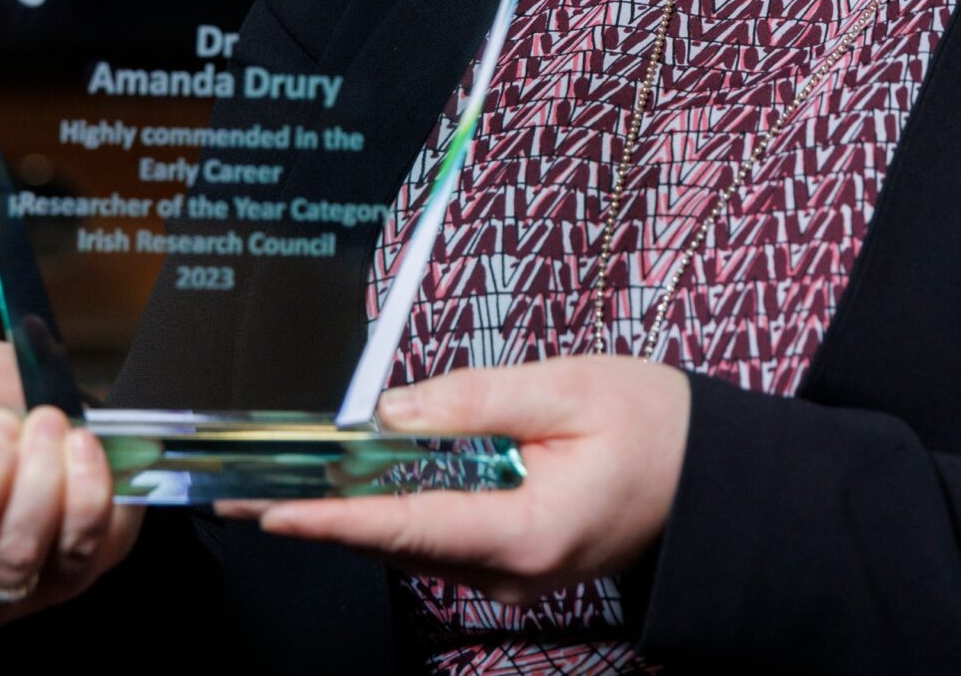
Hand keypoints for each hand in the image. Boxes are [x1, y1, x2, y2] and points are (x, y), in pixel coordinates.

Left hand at [234, 355, 690, 607]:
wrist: (721, 480)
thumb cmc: (661, 429)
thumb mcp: (570, 388)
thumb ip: (474, 400)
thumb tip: (392, 414)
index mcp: (525, 532)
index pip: (403, 526)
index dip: (326, 517)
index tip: (265, 509)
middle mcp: (510, 570)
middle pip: (393, 539)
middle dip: (315, 509)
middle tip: (239, 484)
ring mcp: (512, 573)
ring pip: (412, 538)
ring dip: (352, 504)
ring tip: (283, 471)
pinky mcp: (514, 559)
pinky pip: (441, 532)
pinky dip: (395, 504)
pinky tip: (361, 476)